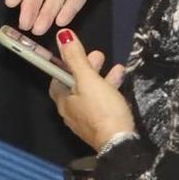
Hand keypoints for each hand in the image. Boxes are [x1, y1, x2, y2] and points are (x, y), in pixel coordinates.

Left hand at [49, 28, 132, 150]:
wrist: (119, 144)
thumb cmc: (101, 109)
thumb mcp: (88, 79)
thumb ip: (76, 58)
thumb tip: (62, 35)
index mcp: (63, 100)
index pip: (57, 78)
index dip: (66, 63)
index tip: (77, 51)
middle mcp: (71, 111)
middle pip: (75, 85)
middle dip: (87, 68)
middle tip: (99, 55)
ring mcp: (86, 120)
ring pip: (91, 93)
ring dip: (101, 77)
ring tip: (114, 65)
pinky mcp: (101, 125)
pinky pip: (102, 103)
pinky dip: (109, 89)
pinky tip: (120, 81)